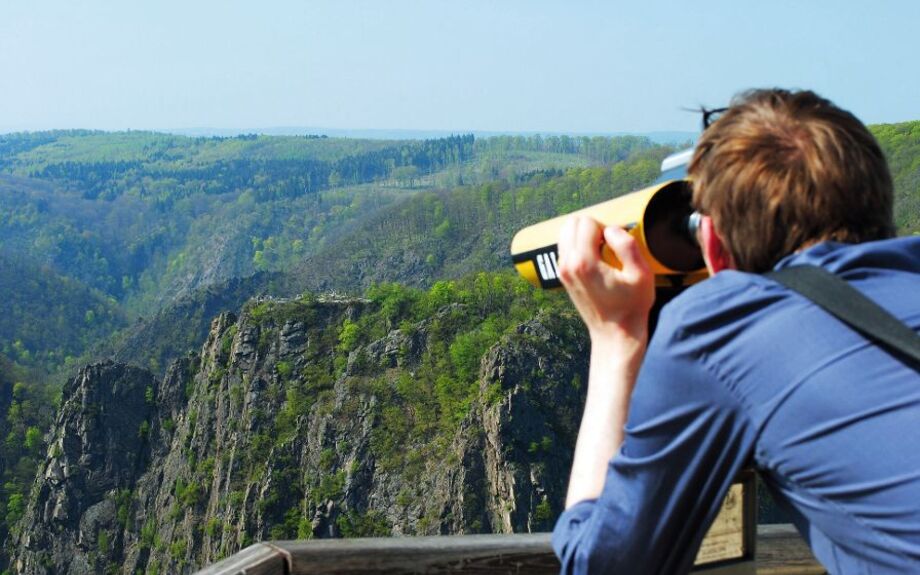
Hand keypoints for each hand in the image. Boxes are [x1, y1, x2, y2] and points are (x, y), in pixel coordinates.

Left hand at [557, 215, 654, 342]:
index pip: (587, 223)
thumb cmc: (631, 306)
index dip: (606, 228)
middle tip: (608, 247)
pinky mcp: (563, 276)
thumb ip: (627, 246)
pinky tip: (595, 260)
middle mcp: (567, 265)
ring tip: (602, 252)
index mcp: (584, 262)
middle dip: (592, 228)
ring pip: (566, 233)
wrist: (615, 334)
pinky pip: (566, 247)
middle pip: (572, 223)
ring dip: (584, 236)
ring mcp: (562, 271)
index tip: (616, 247)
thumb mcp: (641, 274)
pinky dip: (579, 246)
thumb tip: (611, 229)